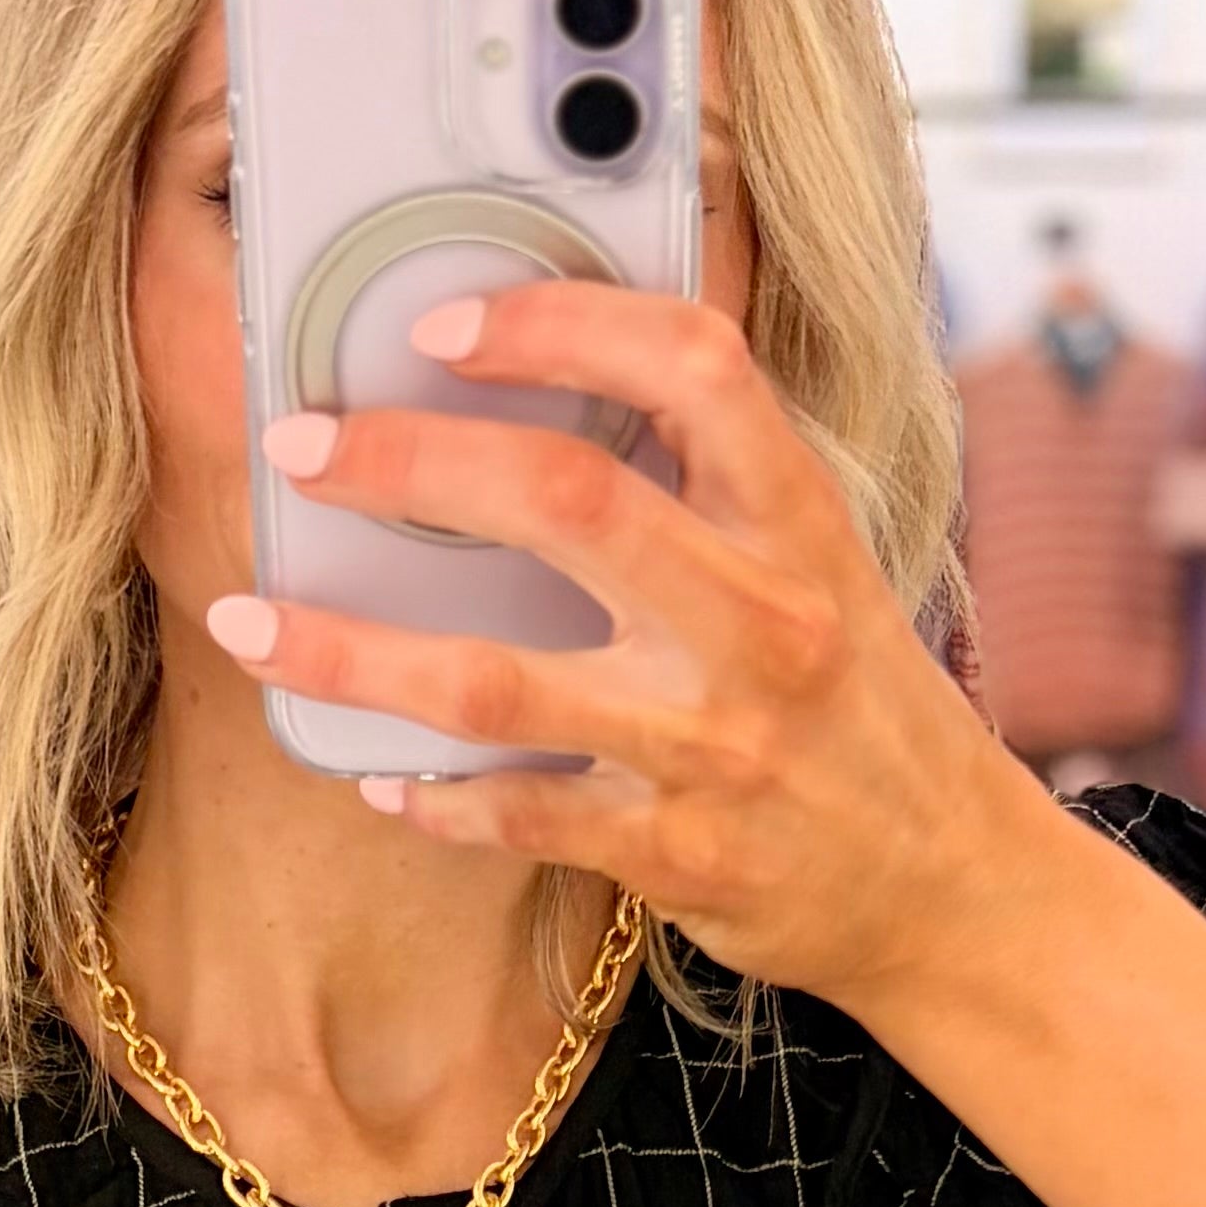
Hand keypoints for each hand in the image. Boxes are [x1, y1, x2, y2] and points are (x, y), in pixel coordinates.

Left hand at [208, 282, 1041, 1015]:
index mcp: (798, 519)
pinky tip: (374, 777)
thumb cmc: (864, 708)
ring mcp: (718, 741)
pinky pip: (524, 816)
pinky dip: (435, 798)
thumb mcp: (822, 565)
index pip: (689, 363)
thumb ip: (706, 490)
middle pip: (565, 499)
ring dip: (353, 647)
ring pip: (498, 678)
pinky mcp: (684, 853)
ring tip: (251, 621)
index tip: (444, 325)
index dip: (558, 323)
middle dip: (408, 463)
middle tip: (300, 448)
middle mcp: (762, 617)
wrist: (954, 883)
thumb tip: (535, 412)